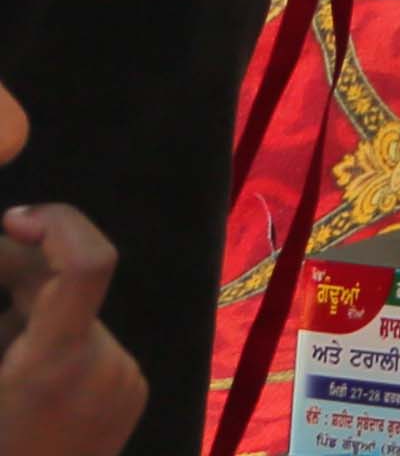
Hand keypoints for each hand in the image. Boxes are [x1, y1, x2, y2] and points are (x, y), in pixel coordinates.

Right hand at [0, 203, 138, 455]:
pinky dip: (54, 346)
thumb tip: (6, 251)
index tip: (13, 222)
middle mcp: (106, 365)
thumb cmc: (3, 438)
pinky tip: (19, 371)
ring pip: (76, 320)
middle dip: (19, 274)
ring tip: (1, 347)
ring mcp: (125, 383)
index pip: (86, 263)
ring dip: (31, 317)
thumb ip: (3, 316)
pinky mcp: (131, 398)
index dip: (56, 225)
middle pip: (69, 289)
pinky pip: (92, 351)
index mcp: (58, 362)